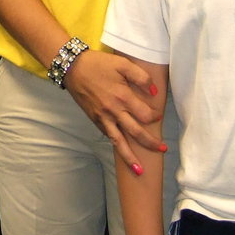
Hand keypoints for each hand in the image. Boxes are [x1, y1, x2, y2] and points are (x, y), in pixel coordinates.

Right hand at [64, 48, 163, 168]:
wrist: (72, 68)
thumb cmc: (98, 64)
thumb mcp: (122, 64)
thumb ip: (141, 77)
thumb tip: (154, 94)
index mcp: (123, 97)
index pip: (145, 115)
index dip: (155, 116)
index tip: (158, 115)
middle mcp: (114, 111)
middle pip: (136, 133)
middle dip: (151, 144)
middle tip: (162, 150)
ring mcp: (103, 118)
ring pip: (119, 142)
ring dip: (130, 157)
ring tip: (140, 171)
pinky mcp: (94, 119)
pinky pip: (108, 136)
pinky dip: (116, 145)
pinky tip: (122, 151)